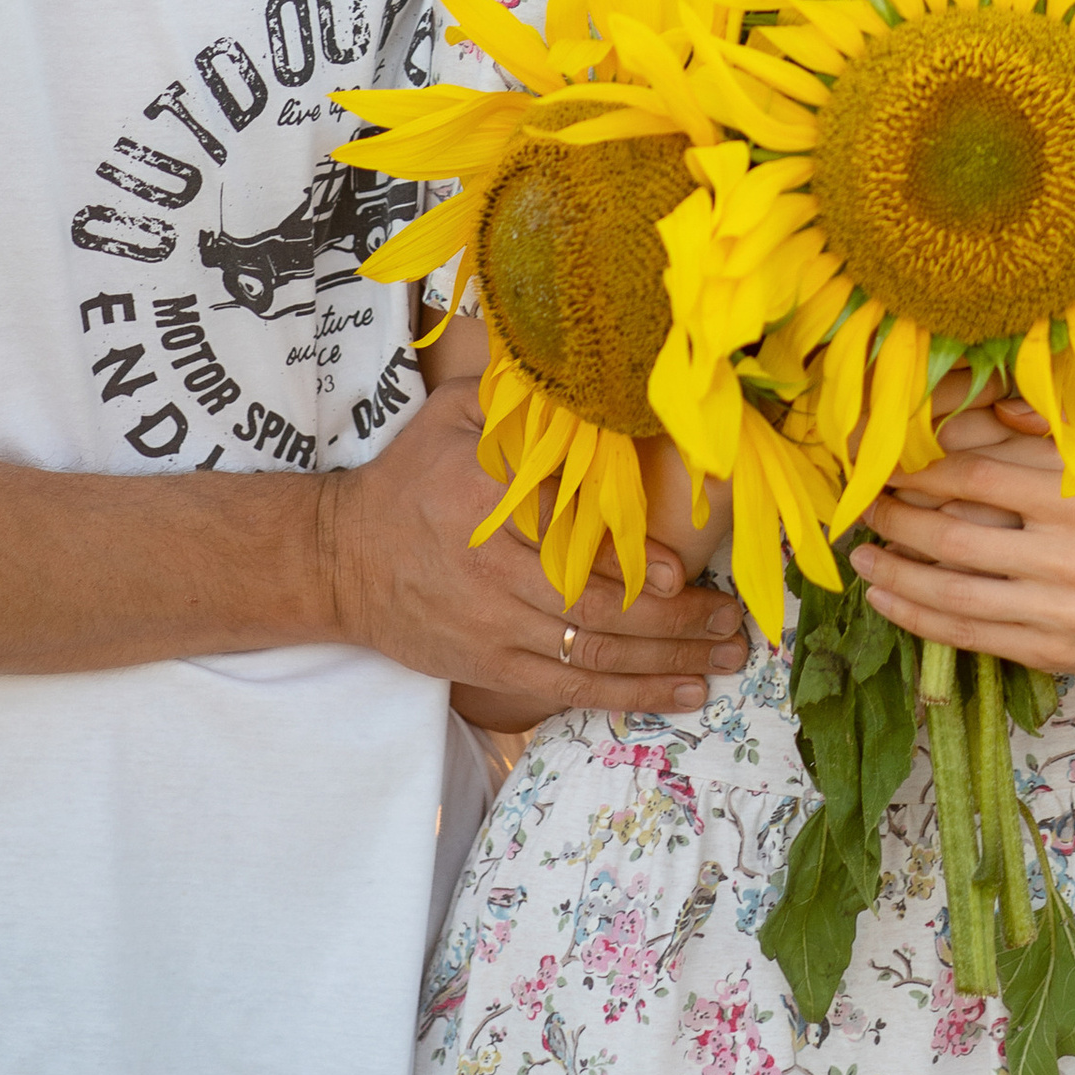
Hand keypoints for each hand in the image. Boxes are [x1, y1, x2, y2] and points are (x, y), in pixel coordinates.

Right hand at [322, 382, 747, 714]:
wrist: (340, 558)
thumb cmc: (413, 476)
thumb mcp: (456, 413)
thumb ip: (526, 398)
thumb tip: (604, 379)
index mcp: (486, 497)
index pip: (567, 535)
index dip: (628, 561)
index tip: (680, 574)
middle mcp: (491, 569)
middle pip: (597, 607)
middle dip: (676, 622)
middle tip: (734, 622)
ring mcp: (492, 626)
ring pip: (595, 656)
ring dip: (670, 662)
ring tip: (728, 658)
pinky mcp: (491, 667)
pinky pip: (572, 689)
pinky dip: (633, 695)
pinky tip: (683, 692)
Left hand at [853, 423, 1074, 691]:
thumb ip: (1057, 421)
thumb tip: (992, 403)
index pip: (976, 475)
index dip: (916, 467)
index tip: (880, 460)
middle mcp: (1070, 553)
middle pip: (953, 533)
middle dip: (893, 518)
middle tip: (860, 506)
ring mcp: (1057, 608)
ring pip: (951, 590)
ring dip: (893, 570)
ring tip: (861, 553)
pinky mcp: (1048, 651)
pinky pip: (966, 633)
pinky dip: (916, 617)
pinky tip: (884, 596)